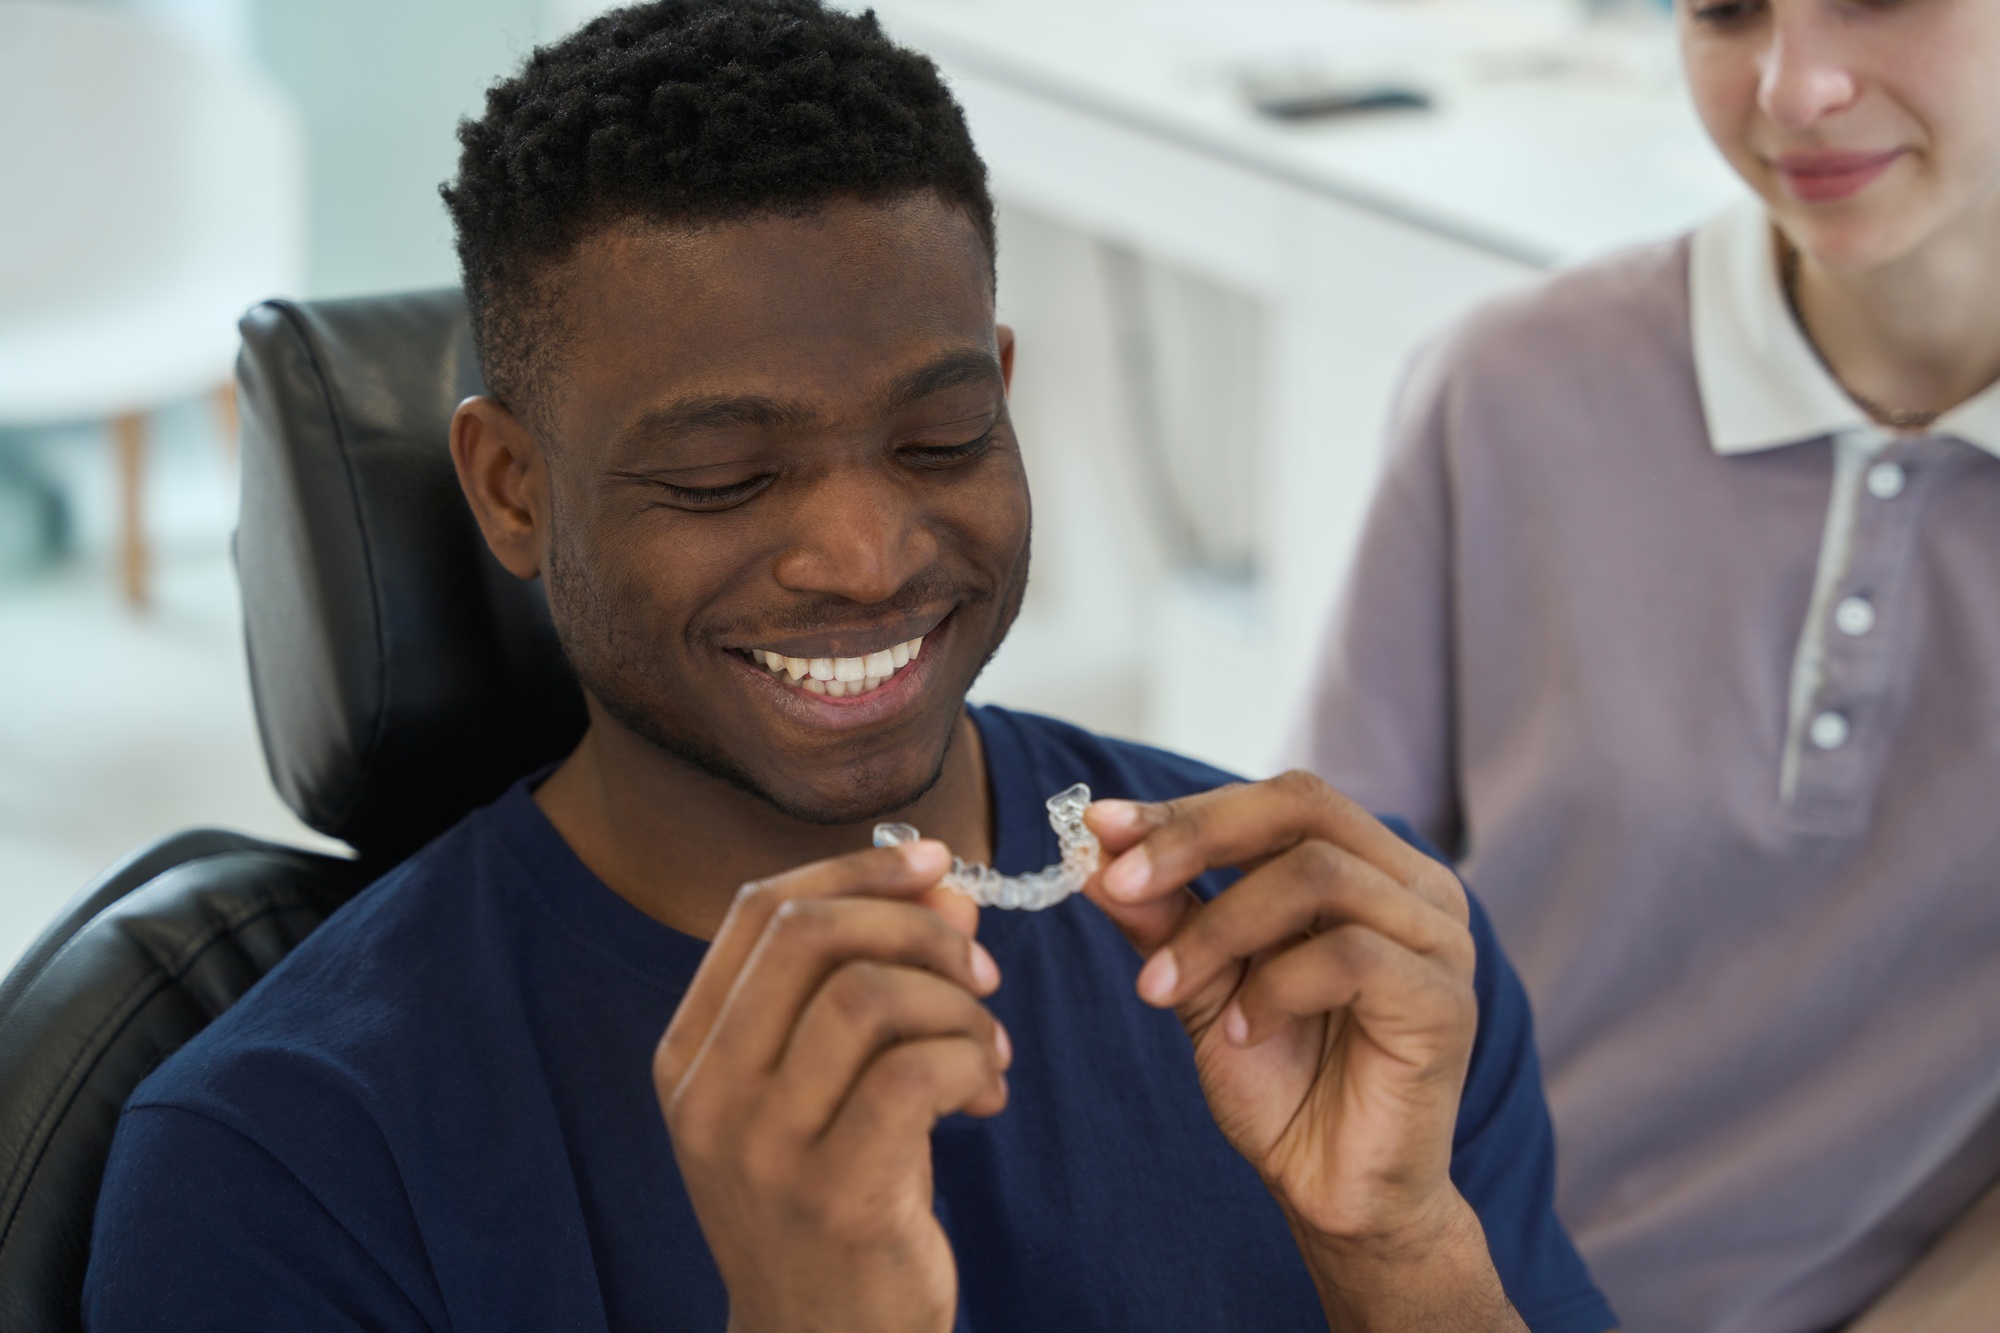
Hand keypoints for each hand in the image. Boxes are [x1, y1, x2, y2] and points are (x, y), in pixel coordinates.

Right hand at [654, 840, 1009, 1332]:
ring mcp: (763, 1149)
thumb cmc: (838, 1202)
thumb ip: (876, 980)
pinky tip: (987, 1097)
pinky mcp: (834, 1196)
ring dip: (956, 1005)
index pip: (758, 911)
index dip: (855, 868)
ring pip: (869, 996)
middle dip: (916, 926)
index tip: (937, 864)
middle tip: (977, 970)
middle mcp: (708, 1095)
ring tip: (987, 1049)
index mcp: (690, 1054)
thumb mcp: (838, 1084)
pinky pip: (916, 1073)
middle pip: (809, 935)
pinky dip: (972, 1061)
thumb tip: (946, 885)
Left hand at [1085, 772, 1520, 1330]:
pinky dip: (1275, 988)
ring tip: (1164, 988)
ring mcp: (1439, 940)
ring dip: (1219, 927)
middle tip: (1119, 884)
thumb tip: (1095, 856)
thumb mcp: (1203, 985)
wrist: (1337, 1194)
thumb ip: (1164, 918)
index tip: (1098, 828)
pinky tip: (1243, 1033)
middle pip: (1303, 806)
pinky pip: (1350, 955)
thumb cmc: (1283, 1084)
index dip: (1185, 809)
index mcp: (1367, 868)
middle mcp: (1414, 888)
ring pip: (1317, 876)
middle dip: (1195, 838)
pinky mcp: (1445, 1000)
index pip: (1276, 801)